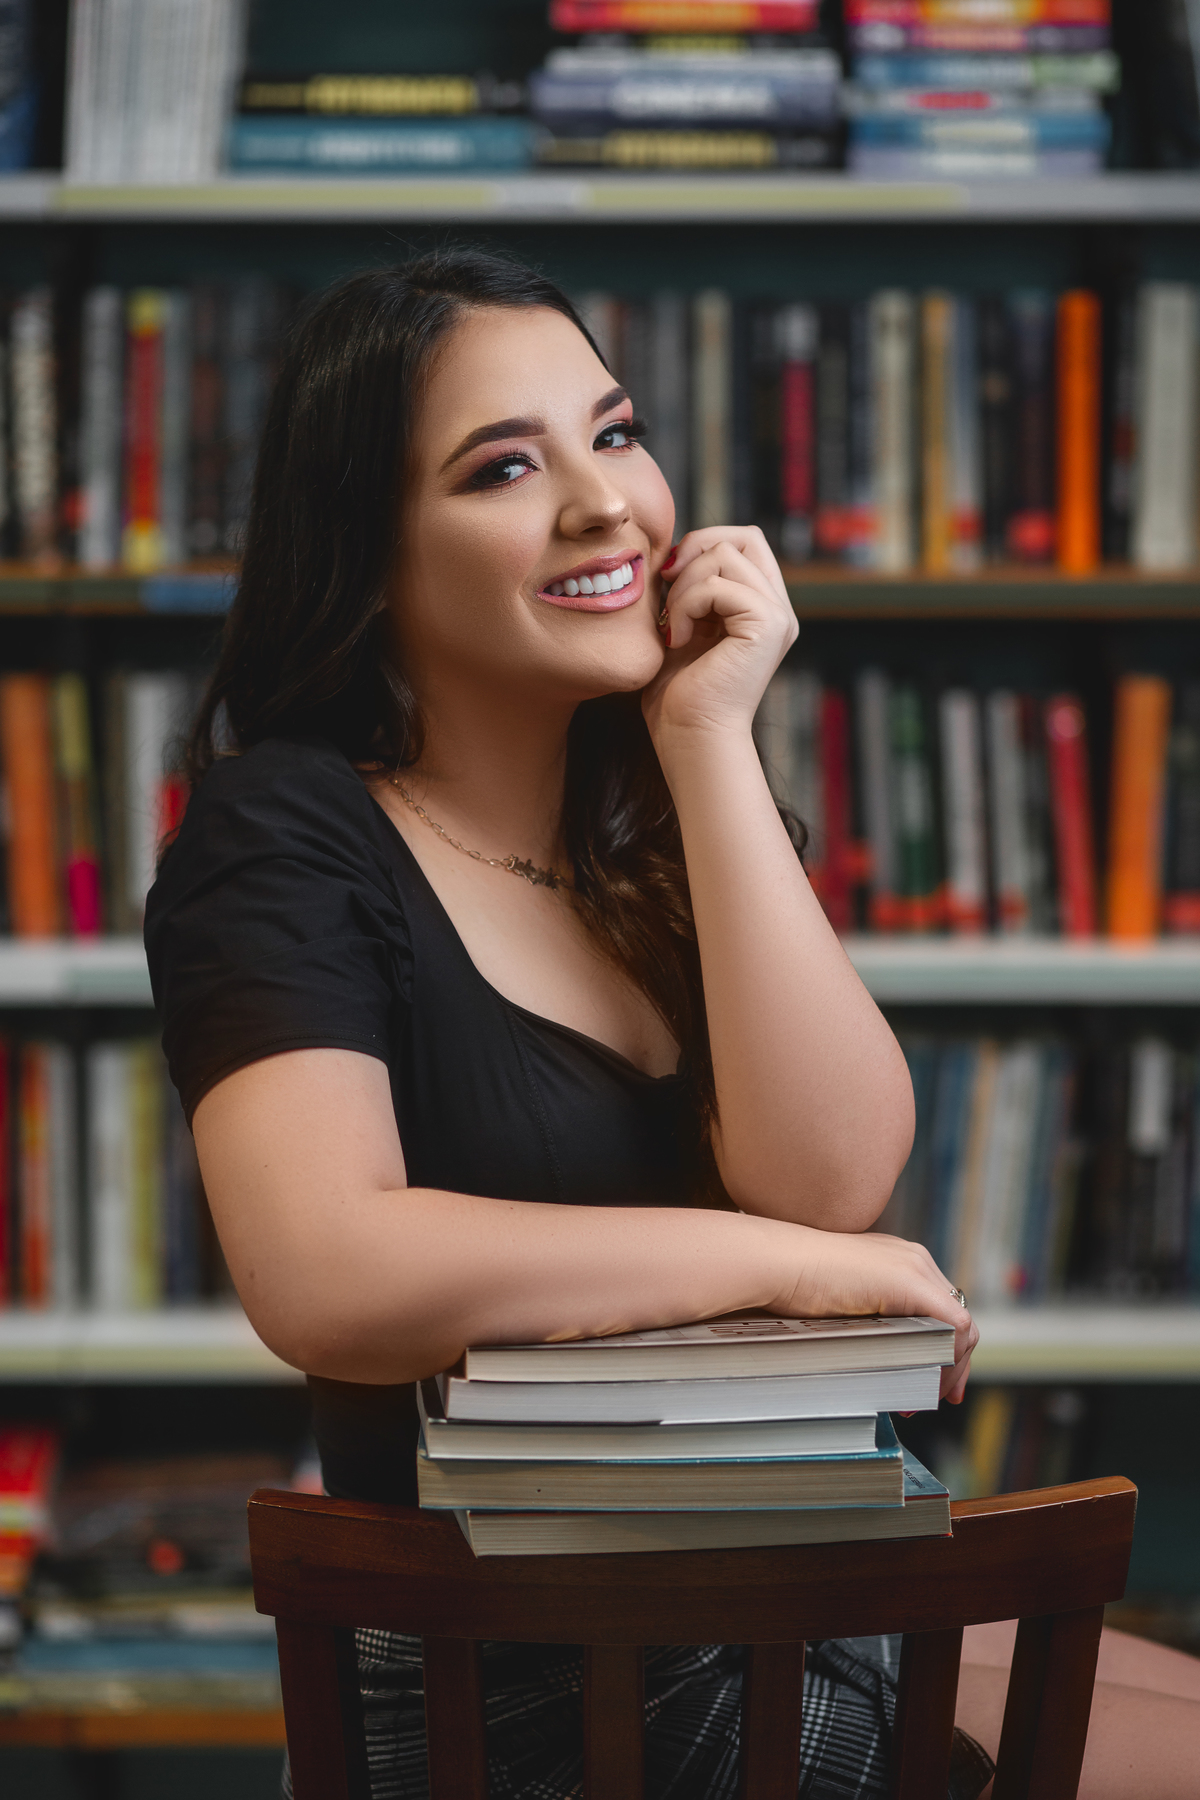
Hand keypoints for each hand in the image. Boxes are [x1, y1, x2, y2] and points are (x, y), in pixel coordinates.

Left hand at [642, 525, 796, 743]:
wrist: (689, 738)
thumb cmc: (677, 693)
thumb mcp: (682, 625)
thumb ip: (689, 587)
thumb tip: (675, 549)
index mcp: (761, 608)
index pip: (743, 541)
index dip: (702, 545)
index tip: (669, 577)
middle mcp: (778, 609)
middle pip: (743, 537)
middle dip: (695, 553)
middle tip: (668, 591)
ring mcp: (778, 616)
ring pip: (725, 556)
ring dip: (684, 587)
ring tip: (672, 626)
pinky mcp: (768, 626)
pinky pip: (717, 584)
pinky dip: (685, 605)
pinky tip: (678, 639)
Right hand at [775, 1226, 978, 1404]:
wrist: (775, 1263)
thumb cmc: (791, 1284)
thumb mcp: (842, 1302)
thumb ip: (869, 1318)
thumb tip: (881, 1358)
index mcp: (897, 1259)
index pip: (940, 1308)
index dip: (943, 1347)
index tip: (932, 1380)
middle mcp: (914, 1258)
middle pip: (956, 1318)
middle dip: (952, 1363)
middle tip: (940, 1398)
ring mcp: (915, 1267)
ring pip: (961, 1326)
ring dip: (949, 1367)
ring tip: (925, 1398)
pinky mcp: (911, 1282)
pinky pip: (955, 1327)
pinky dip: (949, 1360)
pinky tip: (927, 1384)